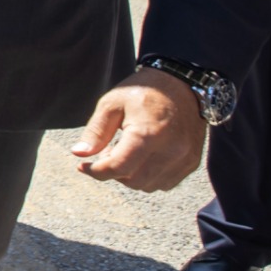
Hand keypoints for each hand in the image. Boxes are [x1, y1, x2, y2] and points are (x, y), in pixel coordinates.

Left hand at [71, 70, 206, 190]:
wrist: (182, 84)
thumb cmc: (143, 91)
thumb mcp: (112, 104)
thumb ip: (95, 131)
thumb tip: (78, 153)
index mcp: (149, 134)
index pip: (119, 167)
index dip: (96, 171)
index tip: (82, 165)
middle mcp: (171, 150)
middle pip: (133, 181)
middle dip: (113, 172)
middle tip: (106, 152)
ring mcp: (184, 158)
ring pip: (149, 186)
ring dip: (130, 176)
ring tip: (124, 152)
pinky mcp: (192, 162)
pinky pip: (165, 183)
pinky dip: (148, 177)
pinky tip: (142, 158)